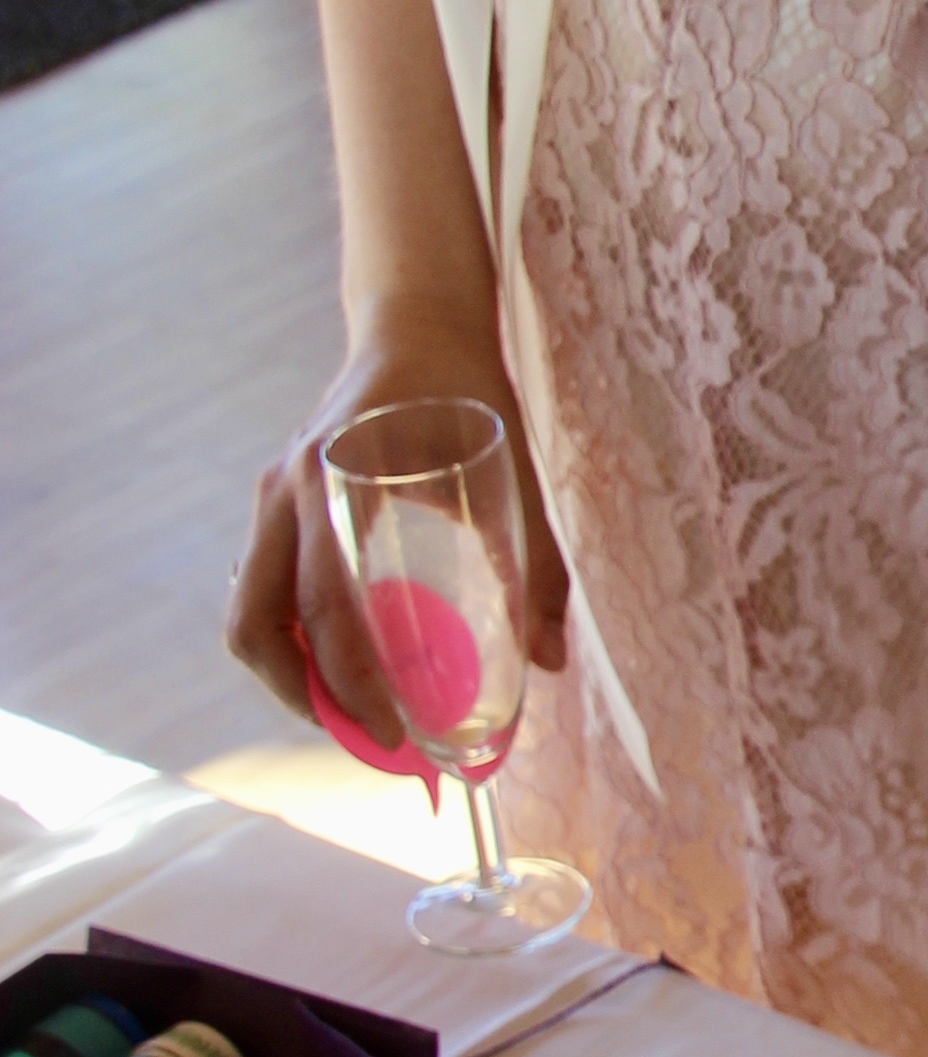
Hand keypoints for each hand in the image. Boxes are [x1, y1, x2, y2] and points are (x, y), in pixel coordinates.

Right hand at [230, 308, 566, 747]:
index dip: (349, 683)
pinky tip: (344, 659)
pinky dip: (292, 634)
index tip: (390, 732)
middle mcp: (287, 493)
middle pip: (255, 624)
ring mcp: (273, 497)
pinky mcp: (279, 501)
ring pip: (249, 611)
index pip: (322, 608)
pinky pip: (263, 586)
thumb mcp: (509, 466)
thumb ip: (532, 560)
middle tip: (368, 737)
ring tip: (352, 711)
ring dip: (290, 671)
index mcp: (333, 482)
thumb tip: (550, 660)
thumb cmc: (463, 388)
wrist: (415, 319)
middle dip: (304, 695)